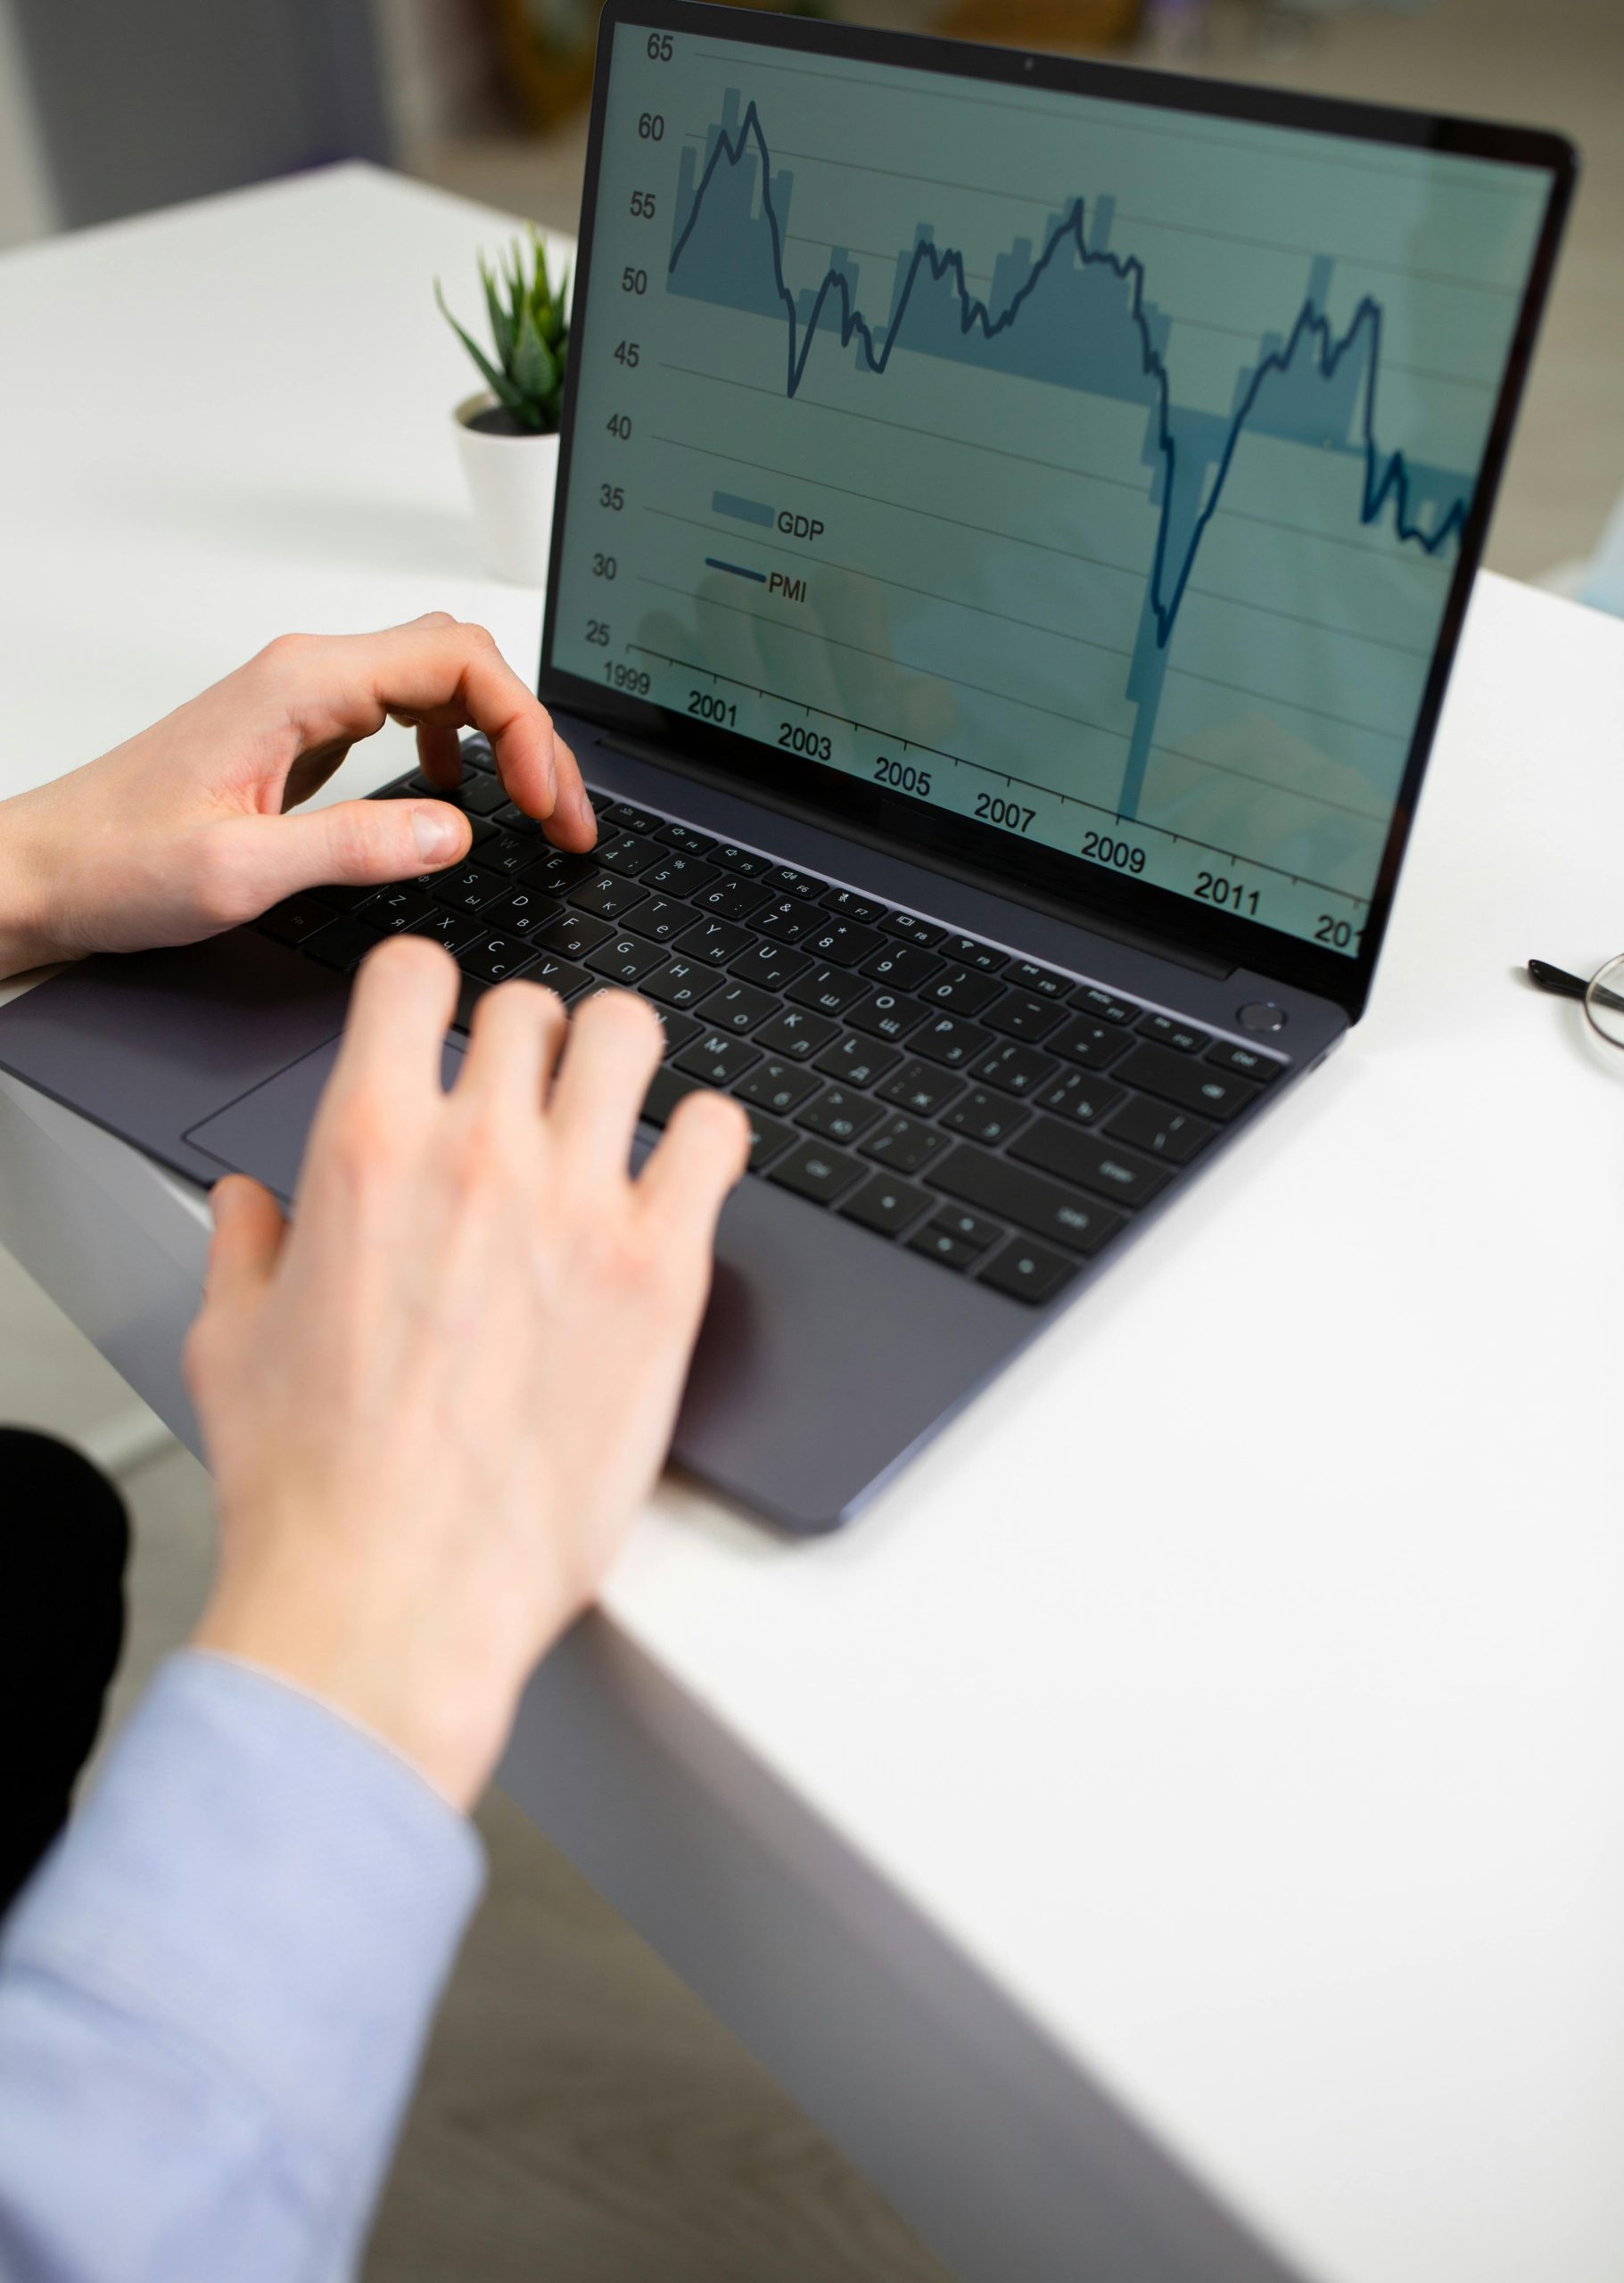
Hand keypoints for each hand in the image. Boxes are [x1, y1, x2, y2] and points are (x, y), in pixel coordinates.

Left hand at [0, 614, 595, 980]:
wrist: (45, 870)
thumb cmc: (117, 864)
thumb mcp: (241, 872)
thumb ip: (355, 847)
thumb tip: (455, 831)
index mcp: (301, 687)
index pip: (457, 664)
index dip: (526, 730)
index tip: (547, 804)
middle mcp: (306, 676)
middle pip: (461, 660)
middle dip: (531, 731)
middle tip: (563, 815)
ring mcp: (303, 699)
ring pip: (437, 680)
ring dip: (499, 735)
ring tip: (532, 807)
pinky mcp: (299, 732)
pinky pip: (402, 709)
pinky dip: (453, 745)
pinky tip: (454, 796)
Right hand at [184, 937, 748, 1808]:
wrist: (392, 1598)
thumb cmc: (314, 1489)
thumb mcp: (232, 1345)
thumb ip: (247, 1246)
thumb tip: (254, 1205)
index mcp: (368, 1149)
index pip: (416, 975)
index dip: (430, 995)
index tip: (443, 1029)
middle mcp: (481, 1155)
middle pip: (533, 1006)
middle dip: (529, 1045)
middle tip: (533, 1104)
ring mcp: (582, 1206)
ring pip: (631, 1035)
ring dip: (621, 1065)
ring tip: (616, 1120)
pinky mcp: (664, 1273)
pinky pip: (719, 1135)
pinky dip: (706, 1140)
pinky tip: (681, 1181)